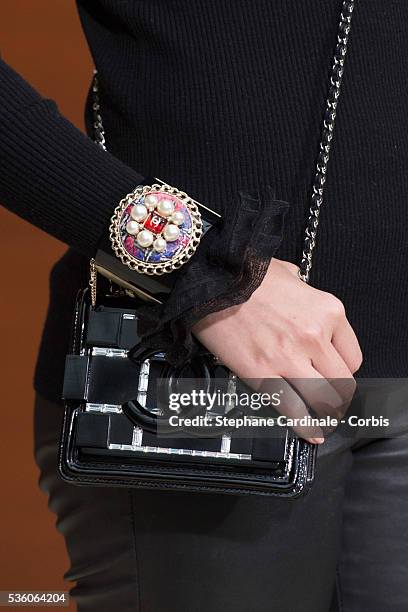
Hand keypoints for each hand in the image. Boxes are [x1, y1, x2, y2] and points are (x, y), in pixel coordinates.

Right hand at [192, 258, 362, 442]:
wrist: (212, 279)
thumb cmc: (246, 273)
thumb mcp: (290, 273)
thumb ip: (304, 290)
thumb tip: (302, 294)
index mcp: (328, 312)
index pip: (353, 357)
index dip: (344, 371)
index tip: (335, 376)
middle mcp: (315, 337)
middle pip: (342, 383)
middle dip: (338, 398)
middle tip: (331, 403)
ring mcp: (289, 358)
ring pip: (323, 401)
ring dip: (326, 415)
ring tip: (323, 421)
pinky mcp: (262, 374)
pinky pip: (293, 410)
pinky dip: (305, 426)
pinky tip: (310, 432)